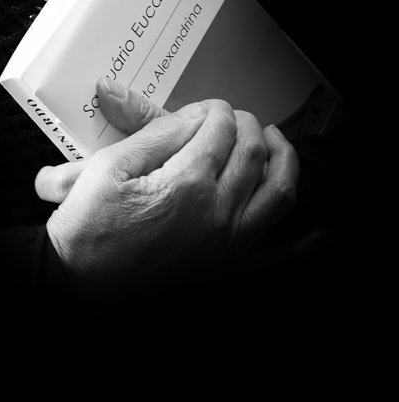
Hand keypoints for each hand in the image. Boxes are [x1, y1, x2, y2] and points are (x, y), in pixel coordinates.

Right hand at [35, 81, 298, 281]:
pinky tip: (323, 233)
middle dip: (245, 125)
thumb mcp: (108, 168)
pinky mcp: (229, 275)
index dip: (213, 109)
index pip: (217, 128)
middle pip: (250, 152)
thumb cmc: (86, 232)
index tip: (205, 108)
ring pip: (277, 192)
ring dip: (282, 159)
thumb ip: (155, 133)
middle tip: (234, 119)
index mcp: (186, 184)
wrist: (77, 293)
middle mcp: (218, 215)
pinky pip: (282, 259)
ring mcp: (229, 247)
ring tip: (275, 141)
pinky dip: (308, 246)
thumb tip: (192, 113)